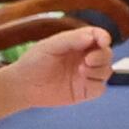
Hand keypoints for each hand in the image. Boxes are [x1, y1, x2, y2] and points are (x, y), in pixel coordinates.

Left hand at [0, 26, 115, 123]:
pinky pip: (100, 87)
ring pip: (106, 70)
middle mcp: (85, 57)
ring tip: (81, 70)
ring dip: (99, 69)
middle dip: (102, 55)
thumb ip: (71, 39)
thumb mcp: (50, 46)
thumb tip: (92, 36)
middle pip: (106, 54)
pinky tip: (83, 81)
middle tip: (88, 60)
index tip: (103, 41)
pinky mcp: (84, 91)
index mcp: (78, 43)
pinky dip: (96, 84)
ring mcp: (86, 75)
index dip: (103, 37)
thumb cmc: (34, 61)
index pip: (98, 37)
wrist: (23, 86)